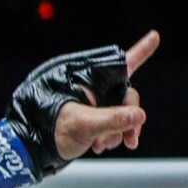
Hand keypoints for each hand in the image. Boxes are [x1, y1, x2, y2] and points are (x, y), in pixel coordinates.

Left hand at [55, 31, 157, 159]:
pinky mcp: (90, 120)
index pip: (121, 63)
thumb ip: (112, 120)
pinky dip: (110, 137)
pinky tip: (97, 146)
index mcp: (89, 80)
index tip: (154, 35)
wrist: (32, 152)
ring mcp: (92, 105)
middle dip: (130, 119)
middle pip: (127, 97)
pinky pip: (111, 126)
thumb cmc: (49, 132)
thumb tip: (139, 115)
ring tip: (101, 145)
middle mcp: (92, 90)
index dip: (141, 50)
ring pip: (121, 114)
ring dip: (118, 132)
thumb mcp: (83, 125)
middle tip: (130, 139)